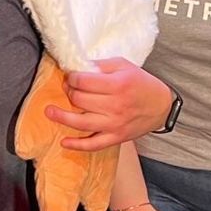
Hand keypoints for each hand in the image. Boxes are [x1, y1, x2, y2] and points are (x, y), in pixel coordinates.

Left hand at [45, 60, 174, 150]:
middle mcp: (115, 106)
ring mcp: (114, 124)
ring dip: (62, 117)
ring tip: (49, 112)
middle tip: (68, 88)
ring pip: (81, 123)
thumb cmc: (141, 82)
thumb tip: (78, 66)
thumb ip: (100, 65)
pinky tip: (64, 142)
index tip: (70, 76)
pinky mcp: (115, 137)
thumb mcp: (123, 65)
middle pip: (80, 100)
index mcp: (117, 85)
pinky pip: (93, 144)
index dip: (72, 78)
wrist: (161, 106)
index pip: (83, 81)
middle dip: (68, 92)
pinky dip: (77, 145)